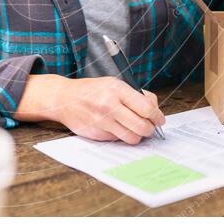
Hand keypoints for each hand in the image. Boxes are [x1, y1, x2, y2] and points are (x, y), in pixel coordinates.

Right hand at [15, 74, 164, 143]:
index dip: (157, 116)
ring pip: (132, 138)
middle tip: (149, 126)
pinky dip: (120, 136)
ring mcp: (102, 122)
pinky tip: (115, 127)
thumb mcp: (114, 83)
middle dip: (150, 129)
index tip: (159, 119)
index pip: (146, 108)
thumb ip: (135, 94)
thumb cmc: (92, 90)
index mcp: (117, 90)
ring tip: (133, 128)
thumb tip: (154, 108)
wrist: (64, 98)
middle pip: (143, 127)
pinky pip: (117, 140)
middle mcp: (109, 106)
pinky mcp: (96, 134)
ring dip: (136, 135)